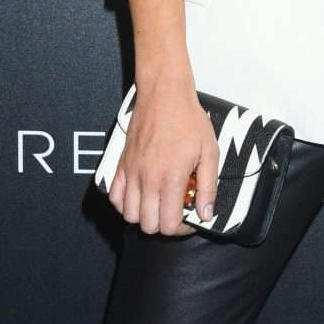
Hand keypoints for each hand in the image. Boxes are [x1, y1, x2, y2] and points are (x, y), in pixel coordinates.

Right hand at [107, 76, 218, 235]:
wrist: (164, 95)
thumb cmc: (187, 119)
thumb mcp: (209, 152)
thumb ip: (208, 186)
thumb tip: (206, 212)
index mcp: (170, 177)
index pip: (168, 224)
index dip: (181, 228)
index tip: (189, 219)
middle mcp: (147, 178)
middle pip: (147, 225)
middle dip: (163, 224)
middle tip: (175, 212)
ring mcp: (131, 172)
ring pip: (128, 214)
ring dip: (144, 215)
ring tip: (159, 204)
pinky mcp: (121, 164)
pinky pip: (114, 196)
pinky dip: (124, 203)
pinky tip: (141, 195)